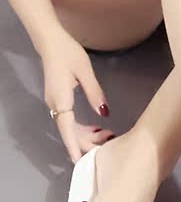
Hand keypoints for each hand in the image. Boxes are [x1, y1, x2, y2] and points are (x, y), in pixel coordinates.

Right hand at [40, 28, 111, 161]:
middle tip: (109, 143)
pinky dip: (82, 127)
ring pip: (69, 126)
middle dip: (86, 141)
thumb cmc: (68, 54)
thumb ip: (94, 93)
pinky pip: (69, 119)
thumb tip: (104, 113)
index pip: (66, 127)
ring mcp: (55, 102)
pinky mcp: (58, 99)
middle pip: (68, 130)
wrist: (50, 41)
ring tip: (107, 135)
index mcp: (60, 98)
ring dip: (86, 134)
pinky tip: (96, 128)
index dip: (74, 144)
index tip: (78, 160)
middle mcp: (54, 103)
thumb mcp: (85, 72)